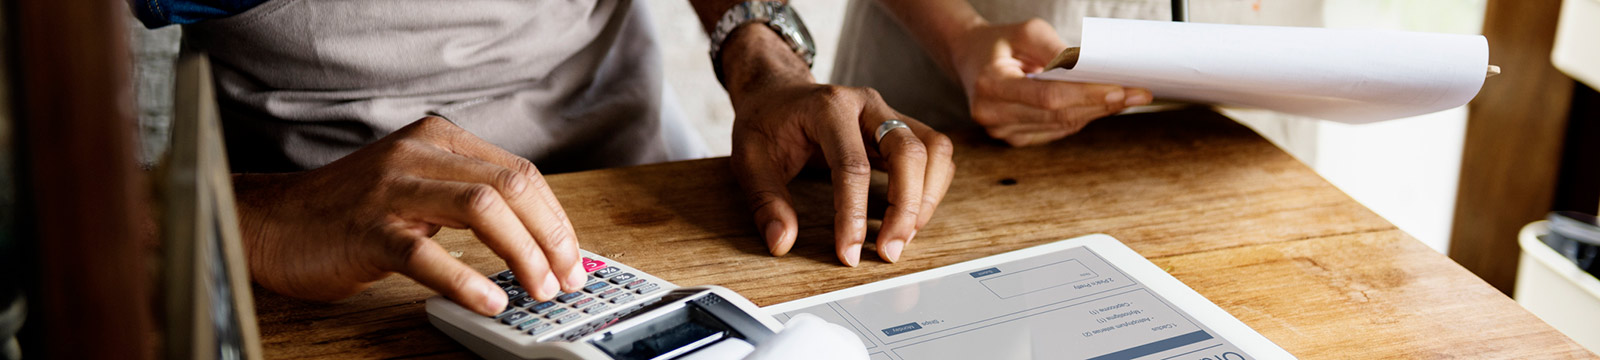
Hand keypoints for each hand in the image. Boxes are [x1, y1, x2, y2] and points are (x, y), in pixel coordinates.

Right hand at [232, 117, 586, 315]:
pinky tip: (489, 301)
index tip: (573, 258)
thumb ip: (468, 196)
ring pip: (483, 210)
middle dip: (551, 237)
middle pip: (512, 186)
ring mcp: (391, 190)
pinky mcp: (367, 230)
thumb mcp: (417, 186)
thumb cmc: (348, 211)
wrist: (271, 223)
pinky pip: (426, 254)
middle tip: (567, 278)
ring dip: (523, 253)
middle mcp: (418, 155)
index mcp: (438, 139)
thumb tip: (535, 236)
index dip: (556, 219)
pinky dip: (466, 280)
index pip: (521, 173)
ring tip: (537, 289)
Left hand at [720, 26, 955, 265]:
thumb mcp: (749, 160)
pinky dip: (932, 187)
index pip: (853, 165)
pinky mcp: (901, 126)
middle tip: (889, 252)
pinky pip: (935, 153)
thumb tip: (782, 243)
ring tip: (903, 237)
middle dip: (905, 208)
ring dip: (927, 197)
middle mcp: (867, 103)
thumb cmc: (765, 124)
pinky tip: (910, 217)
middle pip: (908, 152)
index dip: (854, 214)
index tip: (848, 253)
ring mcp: (889, 112)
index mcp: (828, 107)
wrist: (778, 92)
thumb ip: (765, 202)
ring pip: (934, 149)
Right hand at [949, 19, 1152, 145]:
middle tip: (1138, 94)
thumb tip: (1091, 69)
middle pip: (1058, 115)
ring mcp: (1000, 130)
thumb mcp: (1027, 31)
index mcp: (991, 84)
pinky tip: (1098, 105)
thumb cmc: (999, 42)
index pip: (1047, 97)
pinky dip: (1079, 117)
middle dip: (1101, 104)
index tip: (1119, 89)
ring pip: (1060, 126)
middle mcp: (991, 113)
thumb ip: (1056, 50)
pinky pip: (1055, 131)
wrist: (969, 58)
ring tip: (1126, 98)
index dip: (1086, 95)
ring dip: (1096, 112)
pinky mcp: (1012, 138)